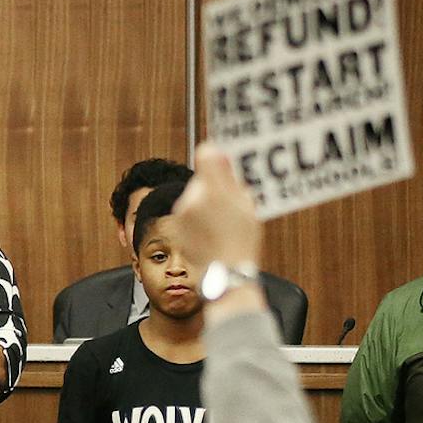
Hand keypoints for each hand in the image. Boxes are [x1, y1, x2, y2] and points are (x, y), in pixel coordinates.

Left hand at [170, 144, 264, 273]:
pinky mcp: (177, 226)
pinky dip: (199, 217)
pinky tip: (212, 231)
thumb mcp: (245, 204)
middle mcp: (192, 198)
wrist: (224, 271)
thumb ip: (228, 176)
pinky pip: (189, 213)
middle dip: (216, 188)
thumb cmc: (241, 239)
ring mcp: (181, 213)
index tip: (223, 161)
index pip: (206, 155)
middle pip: (202, 180)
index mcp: (214, 190)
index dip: (215, 156)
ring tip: (223, 222)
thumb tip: (215, 151)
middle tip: (232, 204)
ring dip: (206, 203)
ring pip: (195, 197)